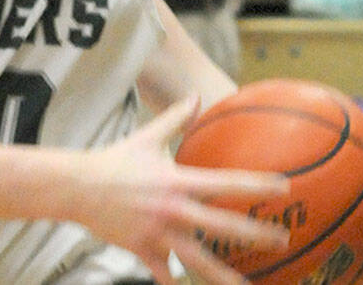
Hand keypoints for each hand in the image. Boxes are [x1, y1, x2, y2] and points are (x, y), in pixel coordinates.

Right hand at [78, 97, 289, 284]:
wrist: (78, 186)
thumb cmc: (116, 160)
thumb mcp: (147, 137)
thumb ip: (174, 118)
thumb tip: (195, 95)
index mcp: (177, 181)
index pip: (225, 182)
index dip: (256, 185)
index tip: (284, 188)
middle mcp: (172, 209)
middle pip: (222, 227)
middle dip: (255, 235)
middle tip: (282, 241)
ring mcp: (158, 233)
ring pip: (198, 261)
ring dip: (224, 277)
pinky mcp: (143, 250)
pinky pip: (165, 273)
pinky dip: (176, 284)